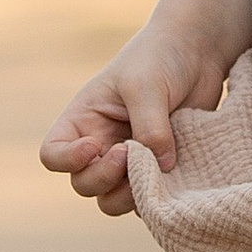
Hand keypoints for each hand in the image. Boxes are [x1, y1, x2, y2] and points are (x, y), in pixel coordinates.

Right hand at [41, 31, 234, 216]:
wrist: (197, 51)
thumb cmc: (159, 58)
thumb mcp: (146, 85)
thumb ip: (149, 128)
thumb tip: (160, 168)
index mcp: (83, 119)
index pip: (53, 154)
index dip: (67, 160)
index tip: (94, 146)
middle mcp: (101, 145)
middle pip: (84, 184)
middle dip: (105, 179)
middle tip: (131, 155)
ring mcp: (130, 160)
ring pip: (115, 200)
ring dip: (130, 195)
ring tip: (155, 171)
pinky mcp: (159, 169)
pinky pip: (150, 197)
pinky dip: (159, 194)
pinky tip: (176, 173)